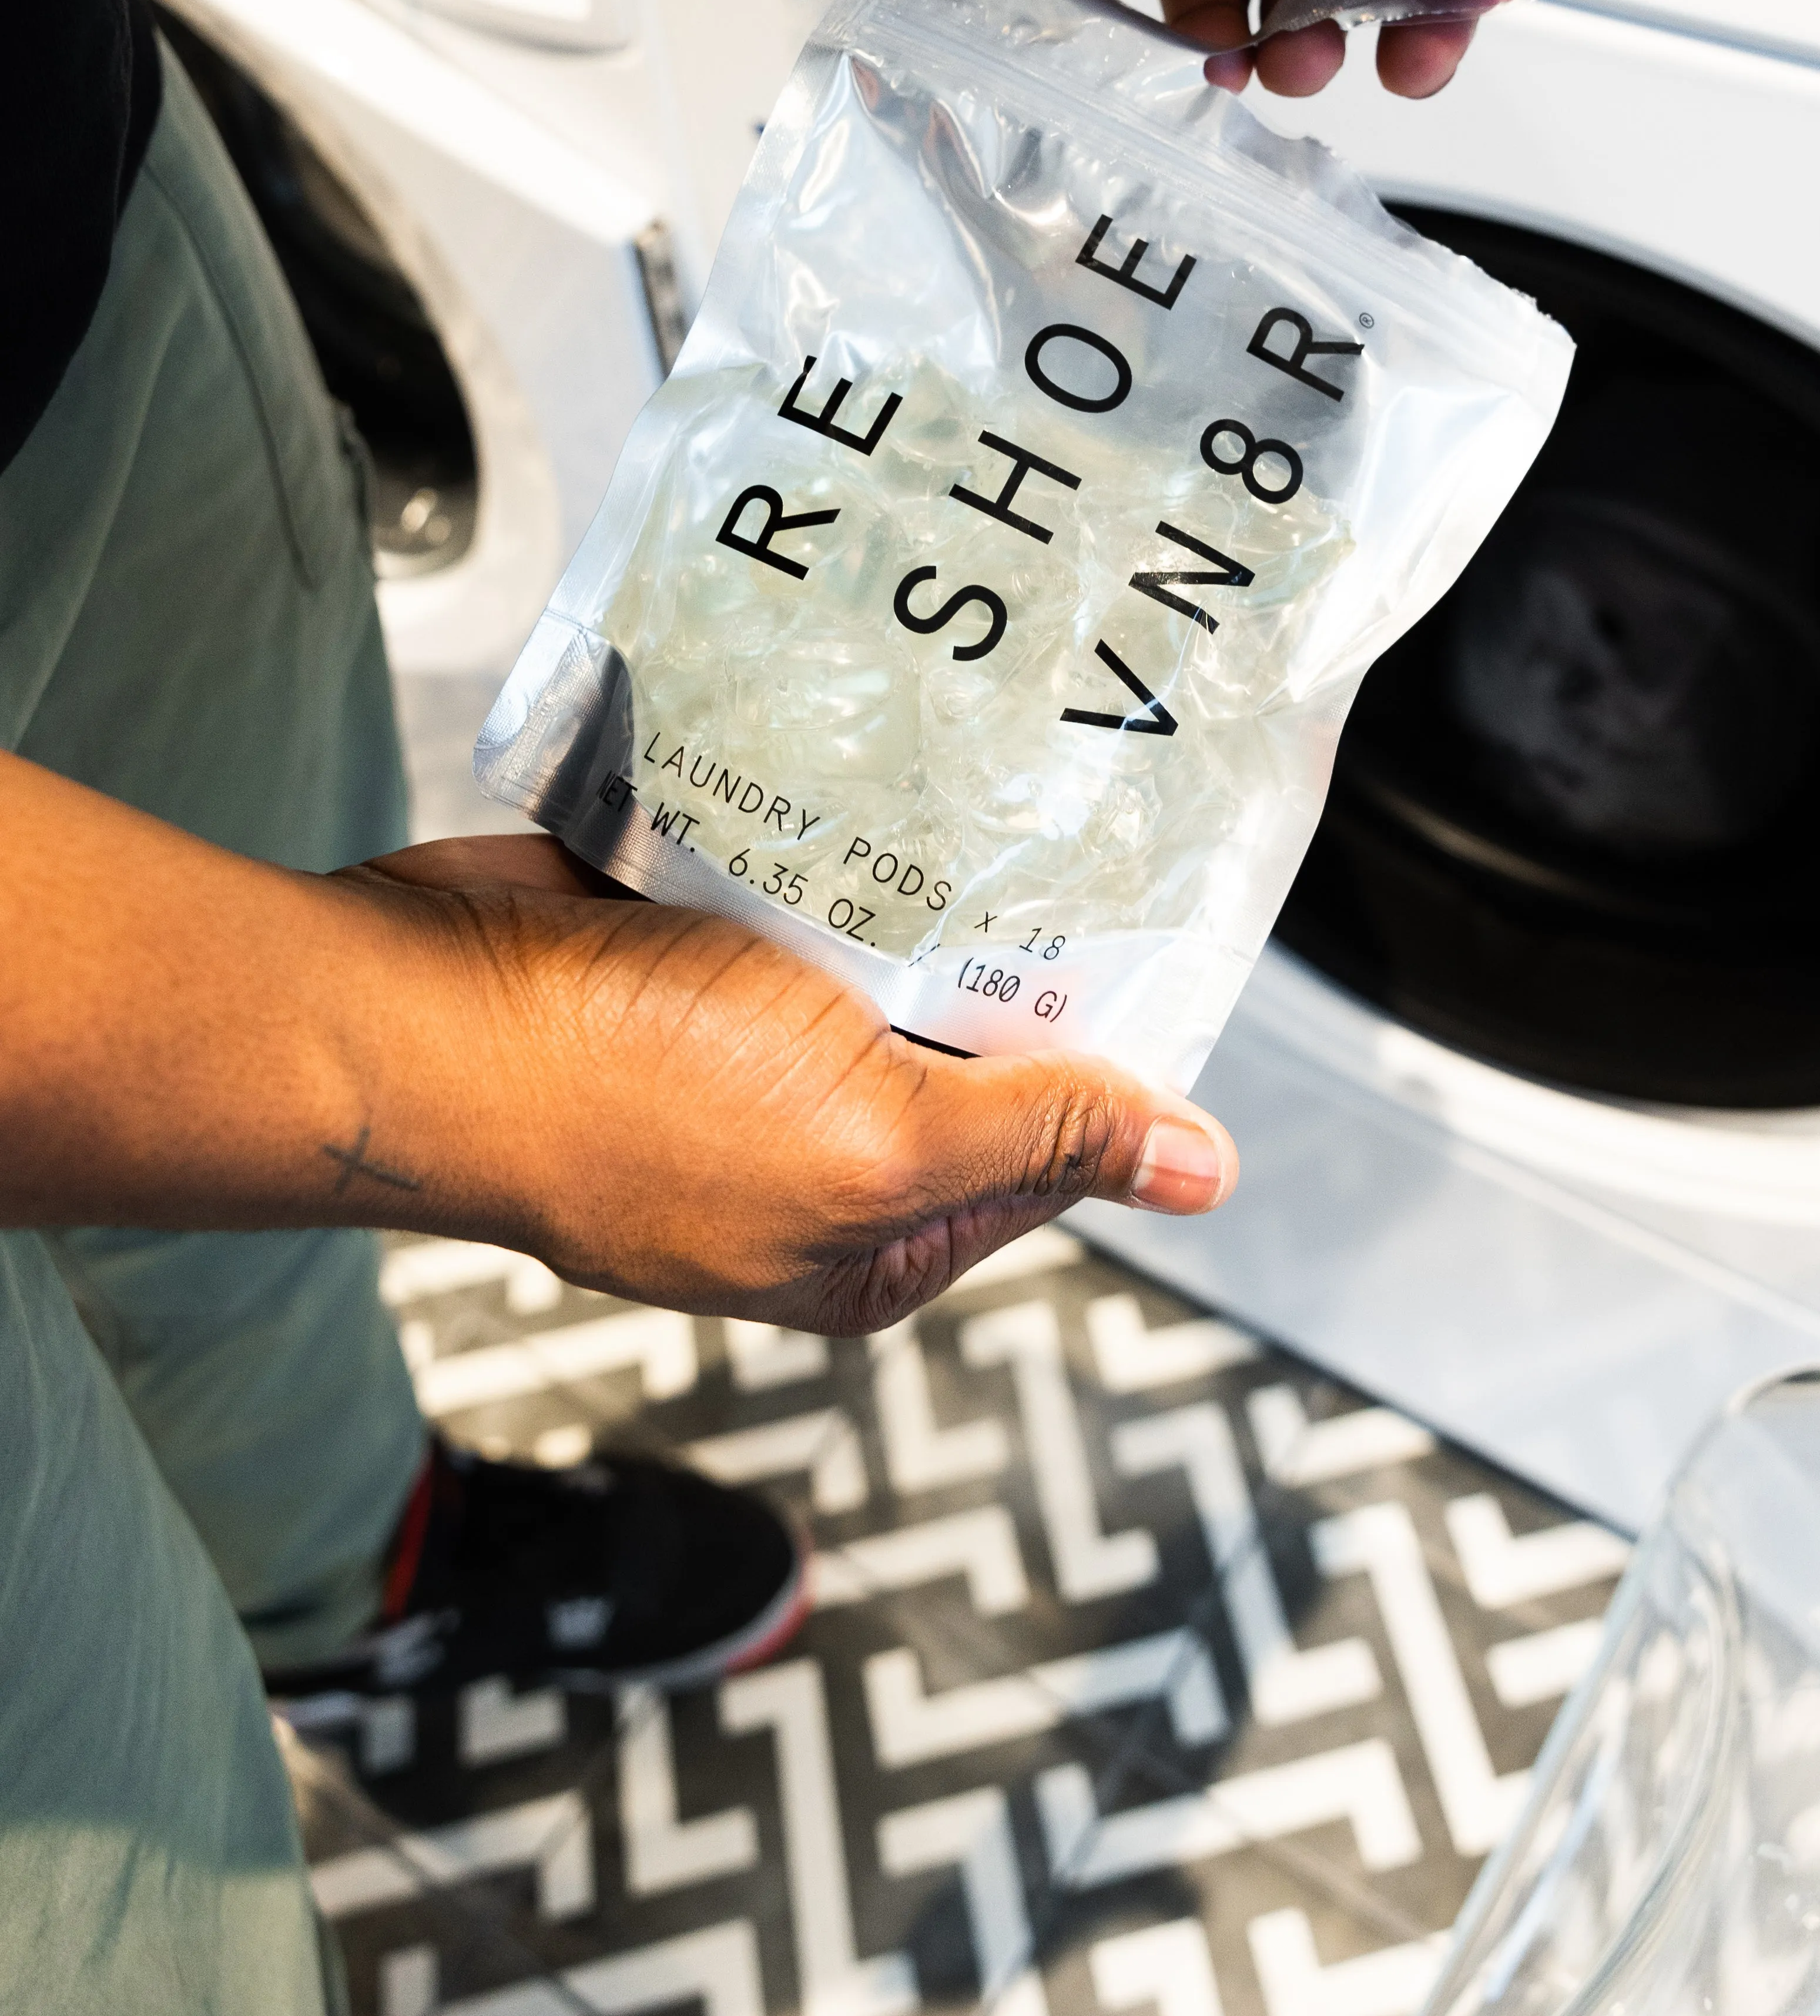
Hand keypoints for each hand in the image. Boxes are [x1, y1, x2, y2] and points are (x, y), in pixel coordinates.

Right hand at [344, 834, 1237, 1332]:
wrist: (417, 1010)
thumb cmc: (618, 1100)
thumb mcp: (872, 1140)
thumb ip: (1042, 1142)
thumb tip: (1207, 1175)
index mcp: (876, 1236)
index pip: (1057, 1145)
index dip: (1115, 1049)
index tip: (1161, 929)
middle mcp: (817, 1154)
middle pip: (975, 1043)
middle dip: (1014, 952)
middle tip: (1070, 833)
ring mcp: (744, 1053)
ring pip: (887, 952)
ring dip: (922, 880)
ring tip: (973, 788)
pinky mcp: (687, 953)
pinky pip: (801, 888)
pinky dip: (830, 839)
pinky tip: (867, 778)